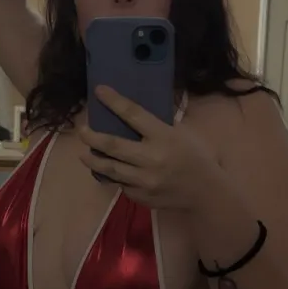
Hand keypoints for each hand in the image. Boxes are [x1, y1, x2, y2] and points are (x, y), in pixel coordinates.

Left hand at [79, 86, 217, 208]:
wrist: (205, 193)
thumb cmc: (196, 157)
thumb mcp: (183, 134)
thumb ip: (159, 126)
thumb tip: (133, 115)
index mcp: (164, 137)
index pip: (133, 114)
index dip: (114, 102)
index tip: (99, 91)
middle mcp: (151, 159)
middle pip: (112, 145)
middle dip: (92, 136)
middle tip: (82, 130)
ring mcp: (144, 181)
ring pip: (110, 169)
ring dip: (93, 159)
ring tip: (84, 153)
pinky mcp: (141, 197)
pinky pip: (121, 184)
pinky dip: (114, 176)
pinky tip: (109, 171)